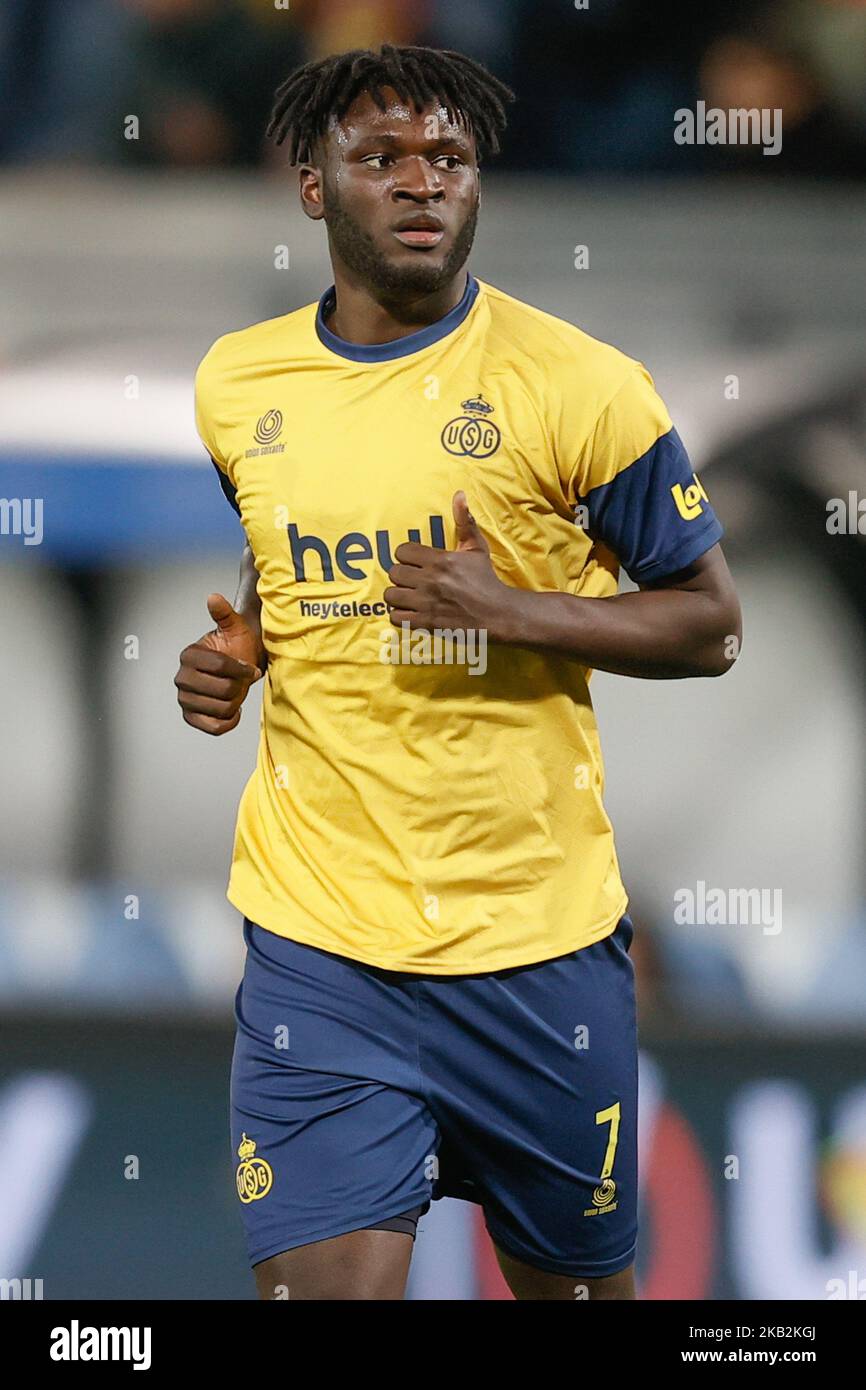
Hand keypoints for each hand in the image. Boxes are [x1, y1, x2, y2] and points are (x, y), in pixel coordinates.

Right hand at [174, 594, 263, 735]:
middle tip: (242, 680)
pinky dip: (229, 721)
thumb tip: (214, 598)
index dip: (241, 669)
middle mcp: (181, 678)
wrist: (240, 664)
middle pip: (223, 691)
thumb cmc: (238, 645)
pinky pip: (214, 728)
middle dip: (239, 686)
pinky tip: (233, 709)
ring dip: (236, 702)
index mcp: (188, 655)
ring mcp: (184, 699)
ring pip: (222, 709)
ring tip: (236, 691)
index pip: (220, 667)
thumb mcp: (235, 627)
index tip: (250, 668)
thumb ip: (224, 614)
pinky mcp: (191, 717)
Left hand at [383, 491, 517, 640]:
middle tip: (411, 579)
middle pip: (394, 572)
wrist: (496, 613)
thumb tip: (459, 494)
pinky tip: (408, 611)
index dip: (406, 556)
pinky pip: (396, 617)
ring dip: (397, 595)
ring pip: (391, 595)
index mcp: (439, 560)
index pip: (402, 552)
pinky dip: (399, 615)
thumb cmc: (485, 579)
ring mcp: (426, 602)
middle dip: (401, 575)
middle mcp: (429, 580)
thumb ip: (464, 522)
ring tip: (407, 595)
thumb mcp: (477, 548)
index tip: (414, 561)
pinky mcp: (426, 622)